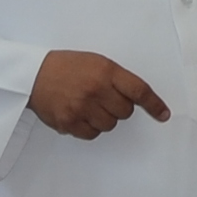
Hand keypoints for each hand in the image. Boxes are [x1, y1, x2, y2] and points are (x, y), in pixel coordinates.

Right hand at [26, 50, 168, 138]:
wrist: (33, 75)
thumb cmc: (67, 67)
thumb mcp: (96, 62)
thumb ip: (117, 78)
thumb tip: (138, 99)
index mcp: (105, 71)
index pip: (139, 90)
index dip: (154, 104)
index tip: (163, 114)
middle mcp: (95, 90)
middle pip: (125, 112)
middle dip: (118, 107)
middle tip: (102, 97)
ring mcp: (82, 108)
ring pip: (110, 125)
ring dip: (104, 118)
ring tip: (88, 105)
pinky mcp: (69, 123)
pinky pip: (92, 134)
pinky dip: (89, 127)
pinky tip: (79, 114)